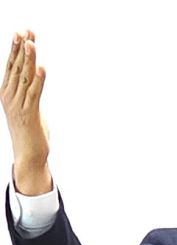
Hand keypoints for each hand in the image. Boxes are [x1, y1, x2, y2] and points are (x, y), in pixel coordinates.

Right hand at [1, 30, 51, 194]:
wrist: (28, 155)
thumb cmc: (30, 132)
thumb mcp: (27, 107)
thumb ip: (29, 92)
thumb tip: (36, 79)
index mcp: (7, 92)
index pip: (11, 65)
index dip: (16, 48)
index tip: (23, 32)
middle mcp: (10, 96)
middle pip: (16, 67)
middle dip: (21, 48)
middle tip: (26, 31)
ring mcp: (19, 105)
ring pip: (24, 78)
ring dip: (29, 60)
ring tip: (32, 44)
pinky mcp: (30, 114)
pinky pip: (35, 94)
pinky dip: (39, 81)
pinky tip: (42, 69)